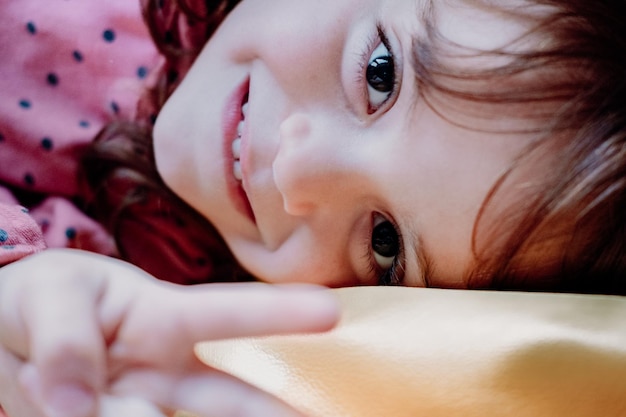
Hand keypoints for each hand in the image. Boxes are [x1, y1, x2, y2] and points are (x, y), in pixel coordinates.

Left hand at [0, 249, 338, 416]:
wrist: (3, 337)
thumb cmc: (42, 299)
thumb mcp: (49, 296)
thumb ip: (67, 340)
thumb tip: (80, 410)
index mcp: (162, 316)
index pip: (227, 313)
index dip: (280, 312)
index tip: (331, 310)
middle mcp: (167, 370)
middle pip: (232, 398)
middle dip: (275, 413)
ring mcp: (144, 407)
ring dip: (161, 415)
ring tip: (85, 391)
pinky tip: (92, 409)